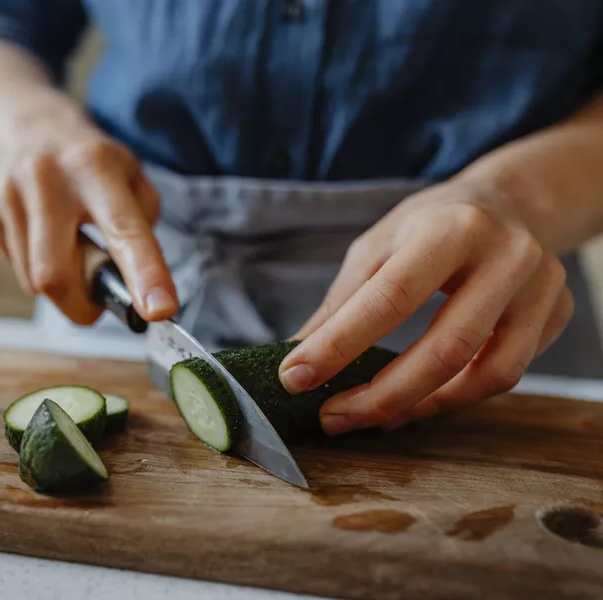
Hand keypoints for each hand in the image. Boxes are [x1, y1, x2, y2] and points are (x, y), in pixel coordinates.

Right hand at [0, 126, 177, 324]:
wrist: (32, 126)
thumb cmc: (93, 165)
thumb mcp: (133, 179)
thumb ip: (142, 229)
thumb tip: (139, 289)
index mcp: (96, 167)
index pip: (123, 230)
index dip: (144, 274)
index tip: (158, 311)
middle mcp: (47, 177)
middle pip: (56, 275)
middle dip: (80, 305)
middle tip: (97, 300)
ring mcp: (10, 192)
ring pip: (33, 280)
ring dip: (60, 284)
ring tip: (69, 248)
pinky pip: (15, 268)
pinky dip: (36, 269)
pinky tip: (43, 238)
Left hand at [279, 178, 573, 434]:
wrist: (513, 202)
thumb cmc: (433, 224)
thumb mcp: (379, 245)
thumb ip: (342, 302)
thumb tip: (297, 356)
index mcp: (450, 228)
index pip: (390, 297)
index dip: (339, 345)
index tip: (295, 377)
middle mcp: (506, 256)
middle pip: (446, 348)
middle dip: (380, 395)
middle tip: (332, 417)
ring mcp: (542, 288)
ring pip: (487, 374)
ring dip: (421, 406)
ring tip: (373, 416)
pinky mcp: (557, 315)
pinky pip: (506, 374)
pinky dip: (456, 397)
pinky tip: (418, 400)